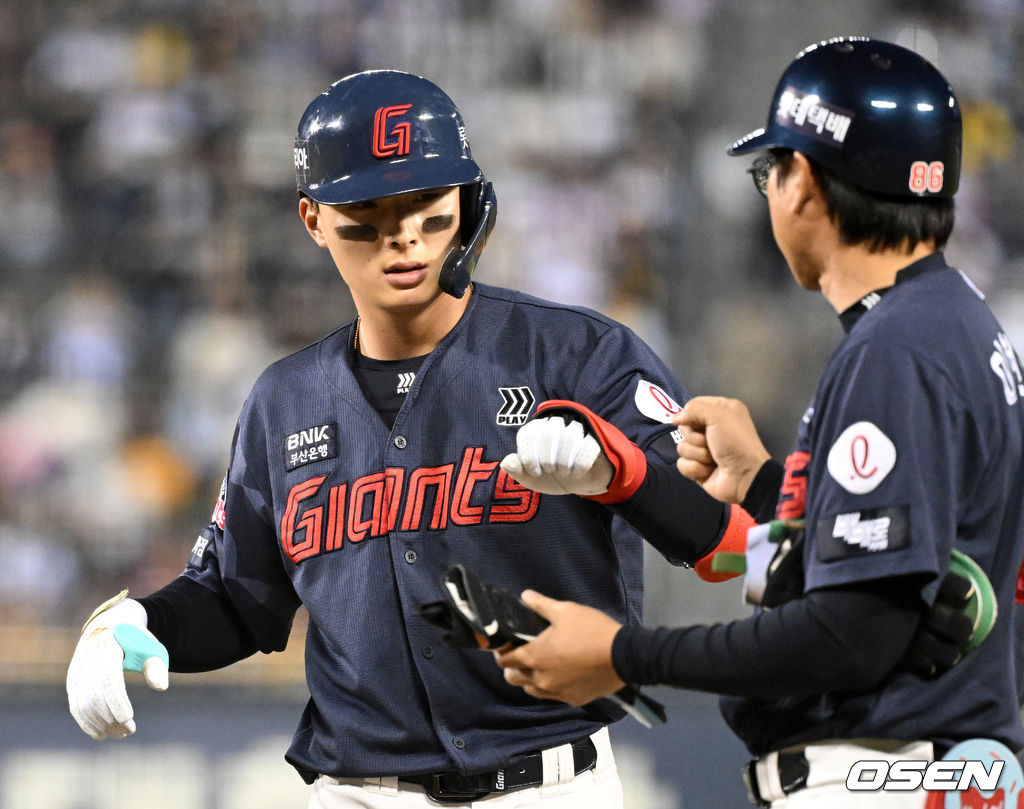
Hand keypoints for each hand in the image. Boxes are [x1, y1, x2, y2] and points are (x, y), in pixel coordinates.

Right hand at [67, 591, 168, 739]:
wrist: (110, 626)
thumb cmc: (134, 640)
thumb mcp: (149, 646)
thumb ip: (156, 665)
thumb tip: (161, 687)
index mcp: (107, 647)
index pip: (109, 680)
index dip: (117, 702)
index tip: (129, 720)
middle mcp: (87, 659)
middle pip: (94, 695)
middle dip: (110, 717)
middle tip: (128, 732)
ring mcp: (77, 670)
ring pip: (82, 703)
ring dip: (99, 723)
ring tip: (119, 734)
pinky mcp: (72, 680)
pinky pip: (75, 705)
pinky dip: (86, 722)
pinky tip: (101, 734)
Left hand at [495, 590, 624, 706]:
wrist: (623, 656)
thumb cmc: (591, 630)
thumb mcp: (566, 610)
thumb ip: (541, 604)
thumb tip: (524, 595)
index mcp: (535, 656)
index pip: (504, 661)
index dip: (501, 652)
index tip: (506, 645)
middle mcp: (541, 679)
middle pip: (513, 678)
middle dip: (512, 667)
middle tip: (521, 654)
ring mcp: (556, 693)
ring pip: (531, 690)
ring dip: (529, 679)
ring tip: (539, 666)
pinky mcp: (573, 700)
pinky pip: (553, 696)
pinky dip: (550, 687)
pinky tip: (560, 675)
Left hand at [501, 416, 612, 495]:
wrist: (578, 483)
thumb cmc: (551, 476)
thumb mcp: (530, 477)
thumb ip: (515, 469)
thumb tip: (507, 461)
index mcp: (537, 429)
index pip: (528, 433)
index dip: (529, 455)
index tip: (534, 472)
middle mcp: (556, 424)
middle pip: (549, 432)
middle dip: (546, 458)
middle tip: (549, 472)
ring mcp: (578, 430)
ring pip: (570, 436)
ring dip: (563, 461)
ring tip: (563, 473)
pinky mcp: (595, 440)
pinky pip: (589, 447)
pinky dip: (580, 464)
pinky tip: (576, 474)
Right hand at [673, 396, 769, 503]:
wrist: (745, 476)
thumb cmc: (736, 443)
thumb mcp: (719, 415)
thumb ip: (694, 408)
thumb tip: (675, 418)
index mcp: (721, 411)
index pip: (693, 405)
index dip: (691, 415)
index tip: (699, 423)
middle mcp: (712, 428)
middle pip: (685, 428)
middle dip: (696, 438)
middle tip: (710, 443)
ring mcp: (704, 449)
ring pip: (682, 447)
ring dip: (698, 454)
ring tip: (714, 459)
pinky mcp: (698, 467)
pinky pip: (682, 464)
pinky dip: (696, 468)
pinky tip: (709, 471)